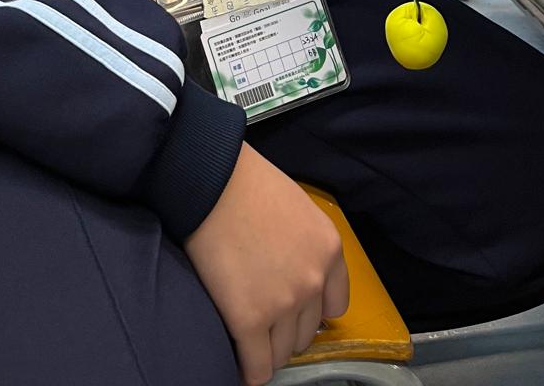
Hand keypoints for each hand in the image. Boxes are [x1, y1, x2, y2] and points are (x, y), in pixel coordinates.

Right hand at [185, 145, 349, 385]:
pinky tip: (238, 359)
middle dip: (284, 327)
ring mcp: (283, 303)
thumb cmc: (245, 182)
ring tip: (245, 331)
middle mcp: (313, 280)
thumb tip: (291, 272)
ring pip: (282, 354)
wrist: (209, 177)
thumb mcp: (295, 206)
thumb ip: (304, 244)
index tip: (289, 306)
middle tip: (259, 312)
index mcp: (328, 249)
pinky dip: (248, 368)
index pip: (334, 305)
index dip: (309, 308)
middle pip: (305, 332)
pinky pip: (256, 367)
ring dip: (265, 347)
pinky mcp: (249, 319)